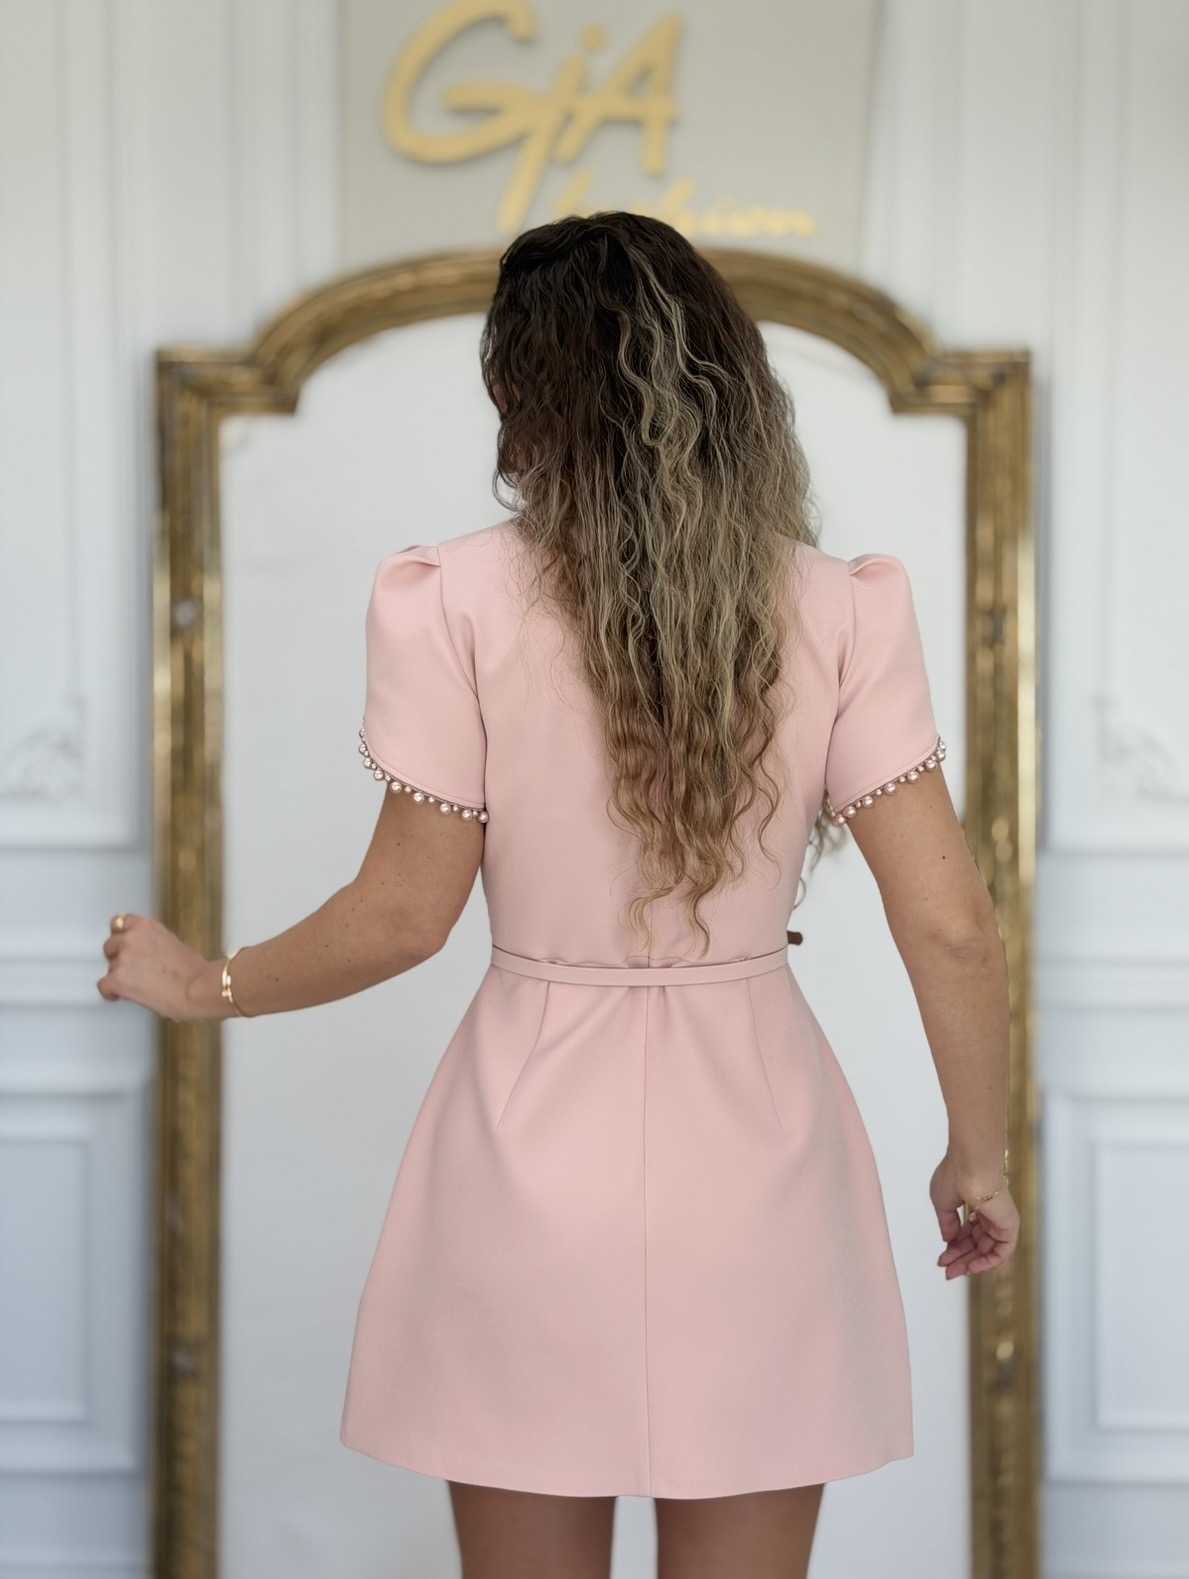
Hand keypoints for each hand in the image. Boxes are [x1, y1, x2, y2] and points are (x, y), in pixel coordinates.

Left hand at [97, 913, 225, 1021]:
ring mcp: (123, 957)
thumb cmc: (194, 972)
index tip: (123, 944)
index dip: (121, 936)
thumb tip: (144, 954)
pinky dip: (111, 993)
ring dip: (118, 975)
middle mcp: (132, 937)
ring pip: (109, 967)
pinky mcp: (117, 978)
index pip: (119, 923)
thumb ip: (152, 943)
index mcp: (147, 926)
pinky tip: (120, 996)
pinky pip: (103, 986)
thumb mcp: (172, 944)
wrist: (199, 989)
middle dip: (119, 957)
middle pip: (110, 945)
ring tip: (135, 985)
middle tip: (132, 969)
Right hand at [930, 1152, 1019, 1277]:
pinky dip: (987, 1263)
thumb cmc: (954, 1176)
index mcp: (974, 1204)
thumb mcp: (942, 1204)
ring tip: (954, 1271)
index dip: (953, 1248)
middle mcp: (989, 1214)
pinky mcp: (1009, 1227)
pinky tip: (971, 1268)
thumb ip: (947, 1225)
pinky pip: (1001, 1252)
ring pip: (986, 1250)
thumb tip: (948, 1241)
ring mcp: (999, 1221)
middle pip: (975, 1244)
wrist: (970, 1168)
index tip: (942, 1260)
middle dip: (960, 1259)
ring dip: (970, 1262)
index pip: (966, 1233)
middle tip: (947, 1271)